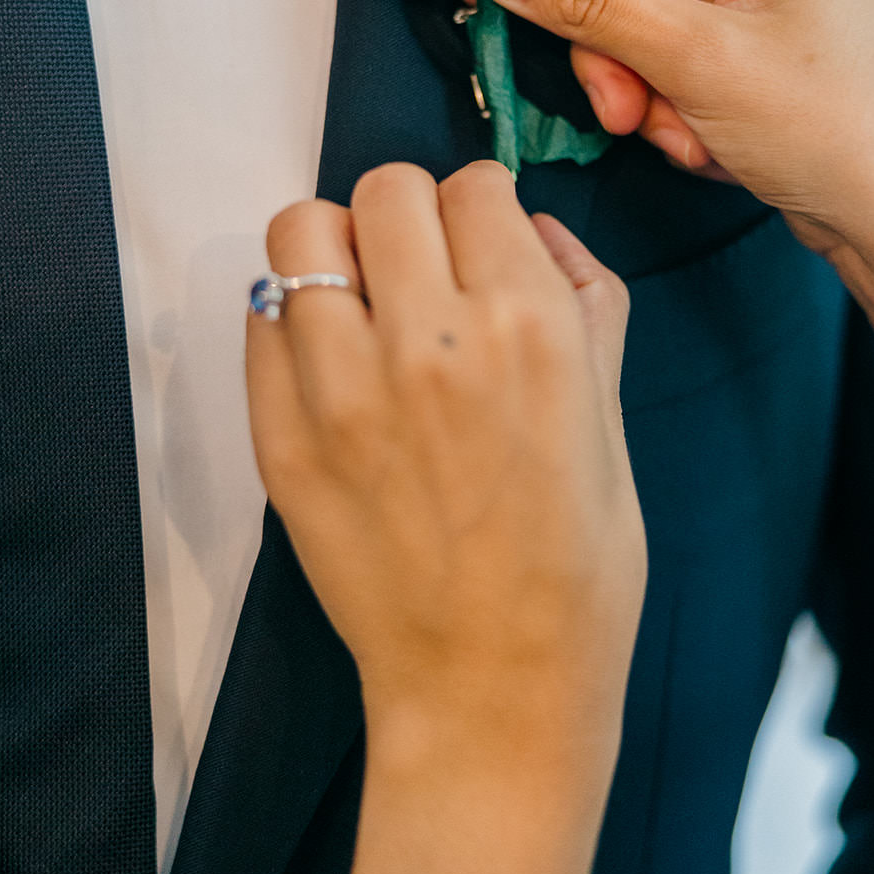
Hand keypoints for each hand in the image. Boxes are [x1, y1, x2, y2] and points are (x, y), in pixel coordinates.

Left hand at [246, 161, 645, 775]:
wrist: (493, 686)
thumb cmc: (578, 562)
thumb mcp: (612, 418)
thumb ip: (585, 301)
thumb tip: (534, 227)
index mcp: (528, 327)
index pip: (475, 187)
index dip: (484, 210)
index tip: (483, 244)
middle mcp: (428, 340)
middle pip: (386, 189)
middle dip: (413, 216)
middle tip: (425, 271)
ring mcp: (342, 390)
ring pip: (301, 231)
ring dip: (339, 252)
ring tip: (365, 303)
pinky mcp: (282, 439)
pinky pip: (261, 318)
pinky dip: (295, 320)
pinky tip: (332, 364)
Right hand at [479, 0, 873, 272]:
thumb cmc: (830, 126)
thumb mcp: (695, 60)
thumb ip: (589, 5)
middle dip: (622, 52)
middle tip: (619, 112)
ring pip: (657, 23)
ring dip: (649, 89)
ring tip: (679, 139)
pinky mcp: (776, 43)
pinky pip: (690, 55)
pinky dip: (682, 103)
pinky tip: (709, 146)